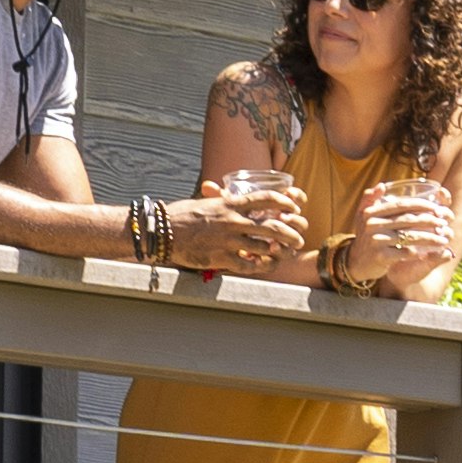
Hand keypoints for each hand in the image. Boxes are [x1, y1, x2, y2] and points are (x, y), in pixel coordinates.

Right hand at [185, 168, 311, 278]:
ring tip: (284, 255)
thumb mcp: (209, 203)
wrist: (162, 232)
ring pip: (264, 248)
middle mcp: (233, 220)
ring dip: (278, 252)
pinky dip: (258, 267)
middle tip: (299, 239)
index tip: (295, 208)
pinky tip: (263, 266)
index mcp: (231, 203)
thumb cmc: (183, 215)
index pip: (267, 198)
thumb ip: (225, 201)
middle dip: (291, 234)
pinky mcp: (220, 258)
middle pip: (273, 226)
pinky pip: (247, 265)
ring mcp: (227, 240)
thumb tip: (234, 196)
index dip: (286, 203)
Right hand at [346, 176, 460, 285]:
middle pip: (408, 220)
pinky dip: (419, 252)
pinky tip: (431, 252)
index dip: (421, 205)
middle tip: (444, 223)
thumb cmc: (365, 236)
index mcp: (372, 212)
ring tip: (444, 239)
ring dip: (430, 238)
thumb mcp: (363, 216)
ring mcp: (376, 241)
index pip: (401, 205)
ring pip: (410, 237)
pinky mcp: (380, 257)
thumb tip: (382, 185)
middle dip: (429, 220)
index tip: (437, 207)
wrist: (356, 263)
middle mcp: (372, 225)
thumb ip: (370, 199)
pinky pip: (405, 252)